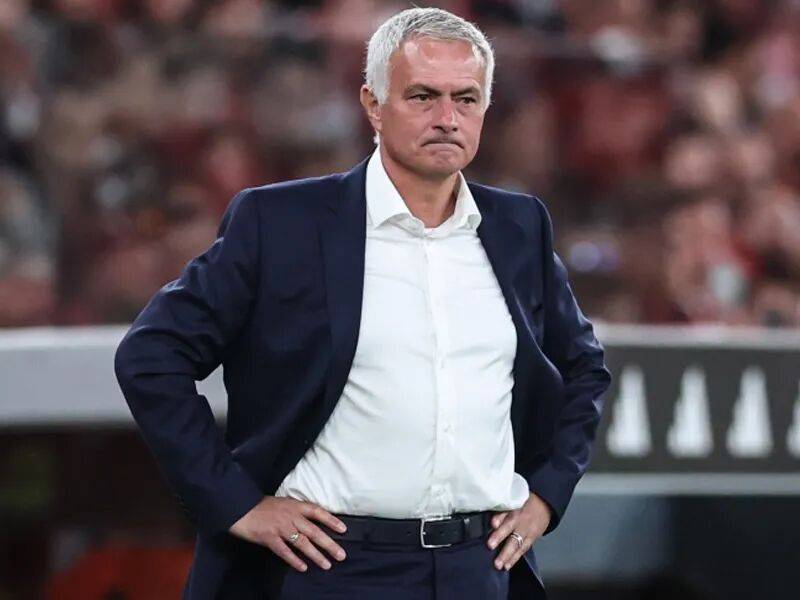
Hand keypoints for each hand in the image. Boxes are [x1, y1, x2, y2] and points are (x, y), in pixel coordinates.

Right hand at [229, 496, 347, 571]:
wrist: (240, 506)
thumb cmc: (261, 505)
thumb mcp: (283, 502)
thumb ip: (296, 511)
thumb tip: (311, 521)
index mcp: (295, 506)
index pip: (318, 512)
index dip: (331, 520)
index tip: (344, 529)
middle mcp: (290, 516)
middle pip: (314, 531)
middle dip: (329, 544)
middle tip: (341, 555)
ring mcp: (280, 528)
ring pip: (302, 543)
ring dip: (316, 555)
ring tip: (326, 564)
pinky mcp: (269, 538)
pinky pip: (284, 551)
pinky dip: (294, 560)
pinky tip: (303, 567)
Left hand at [486, 492, 551, 570]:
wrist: (544, 505)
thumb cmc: (524, 502)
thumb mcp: (513, 501)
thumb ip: (502, 512)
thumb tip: (492, 523)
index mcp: (515, 511)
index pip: (506, 517)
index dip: (499, 523)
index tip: (492, 529)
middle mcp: (521, 523)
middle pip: (512, 534)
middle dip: (502, 543)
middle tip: (491, 548)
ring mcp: (527, 532)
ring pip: (518, 545)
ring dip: (508, 556)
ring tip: (500, 565)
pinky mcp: (532, 539)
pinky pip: (523, 549)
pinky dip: (515, 558)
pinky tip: (507, 565)